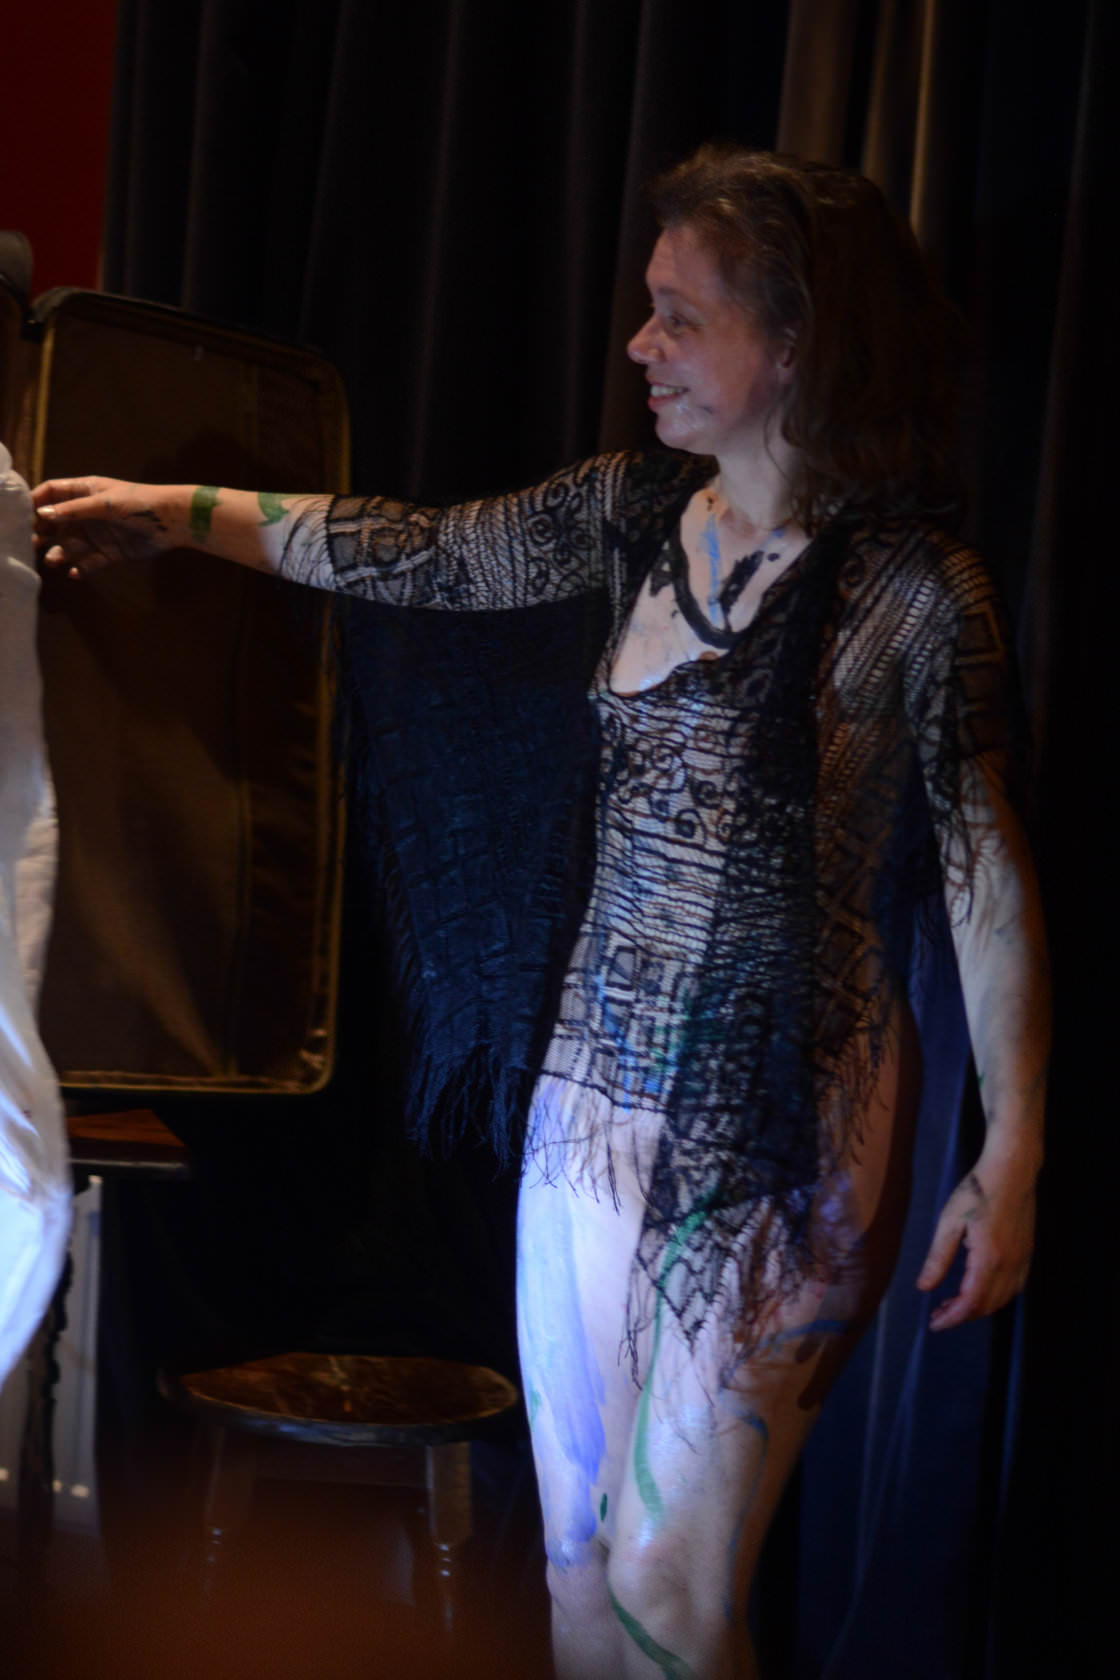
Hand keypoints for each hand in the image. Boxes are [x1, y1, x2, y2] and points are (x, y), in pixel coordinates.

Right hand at [32, 477, 172, 577]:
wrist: (172, 522)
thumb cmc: (137, 503)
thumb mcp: (103, 504)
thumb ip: (74, 510)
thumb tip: (43, 515)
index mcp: (84, 491)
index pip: (52, 493)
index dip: (37, 501)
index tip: (21, 514)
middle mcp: (87, 513)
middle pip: (57, 522)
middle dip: (43, 531)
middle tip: (30, 543)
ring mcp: (98, 533)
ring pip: (71, 544)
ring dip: (60, 552)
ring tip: (51, 560)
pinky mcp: (110, 553)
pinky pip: (90, 562)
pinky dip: (81, 568)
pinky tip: (74, 574)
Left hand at [916, 1155, 1036, 1330]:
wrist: (1012, 1170)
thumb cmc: (976, 1190)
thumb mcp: (949, 1222)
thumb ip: (938, 1258)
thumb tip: (924, 1288)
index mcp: (988, 1259)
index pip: (970, 1303)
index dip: (952, 1318)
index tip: (934, 1324)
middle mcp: (1009, 1265)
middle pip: (987, 1306)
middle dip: (962, 1315)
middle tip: (939, 1313)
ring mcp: (1022, 1260)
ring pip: (1002, 1299)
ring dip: (979, 1307)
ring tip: (954, 1303)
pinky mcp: (1027, 1252)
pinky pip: (1015, 1287)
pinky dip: (996, 1296)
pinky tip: (980, 1289)